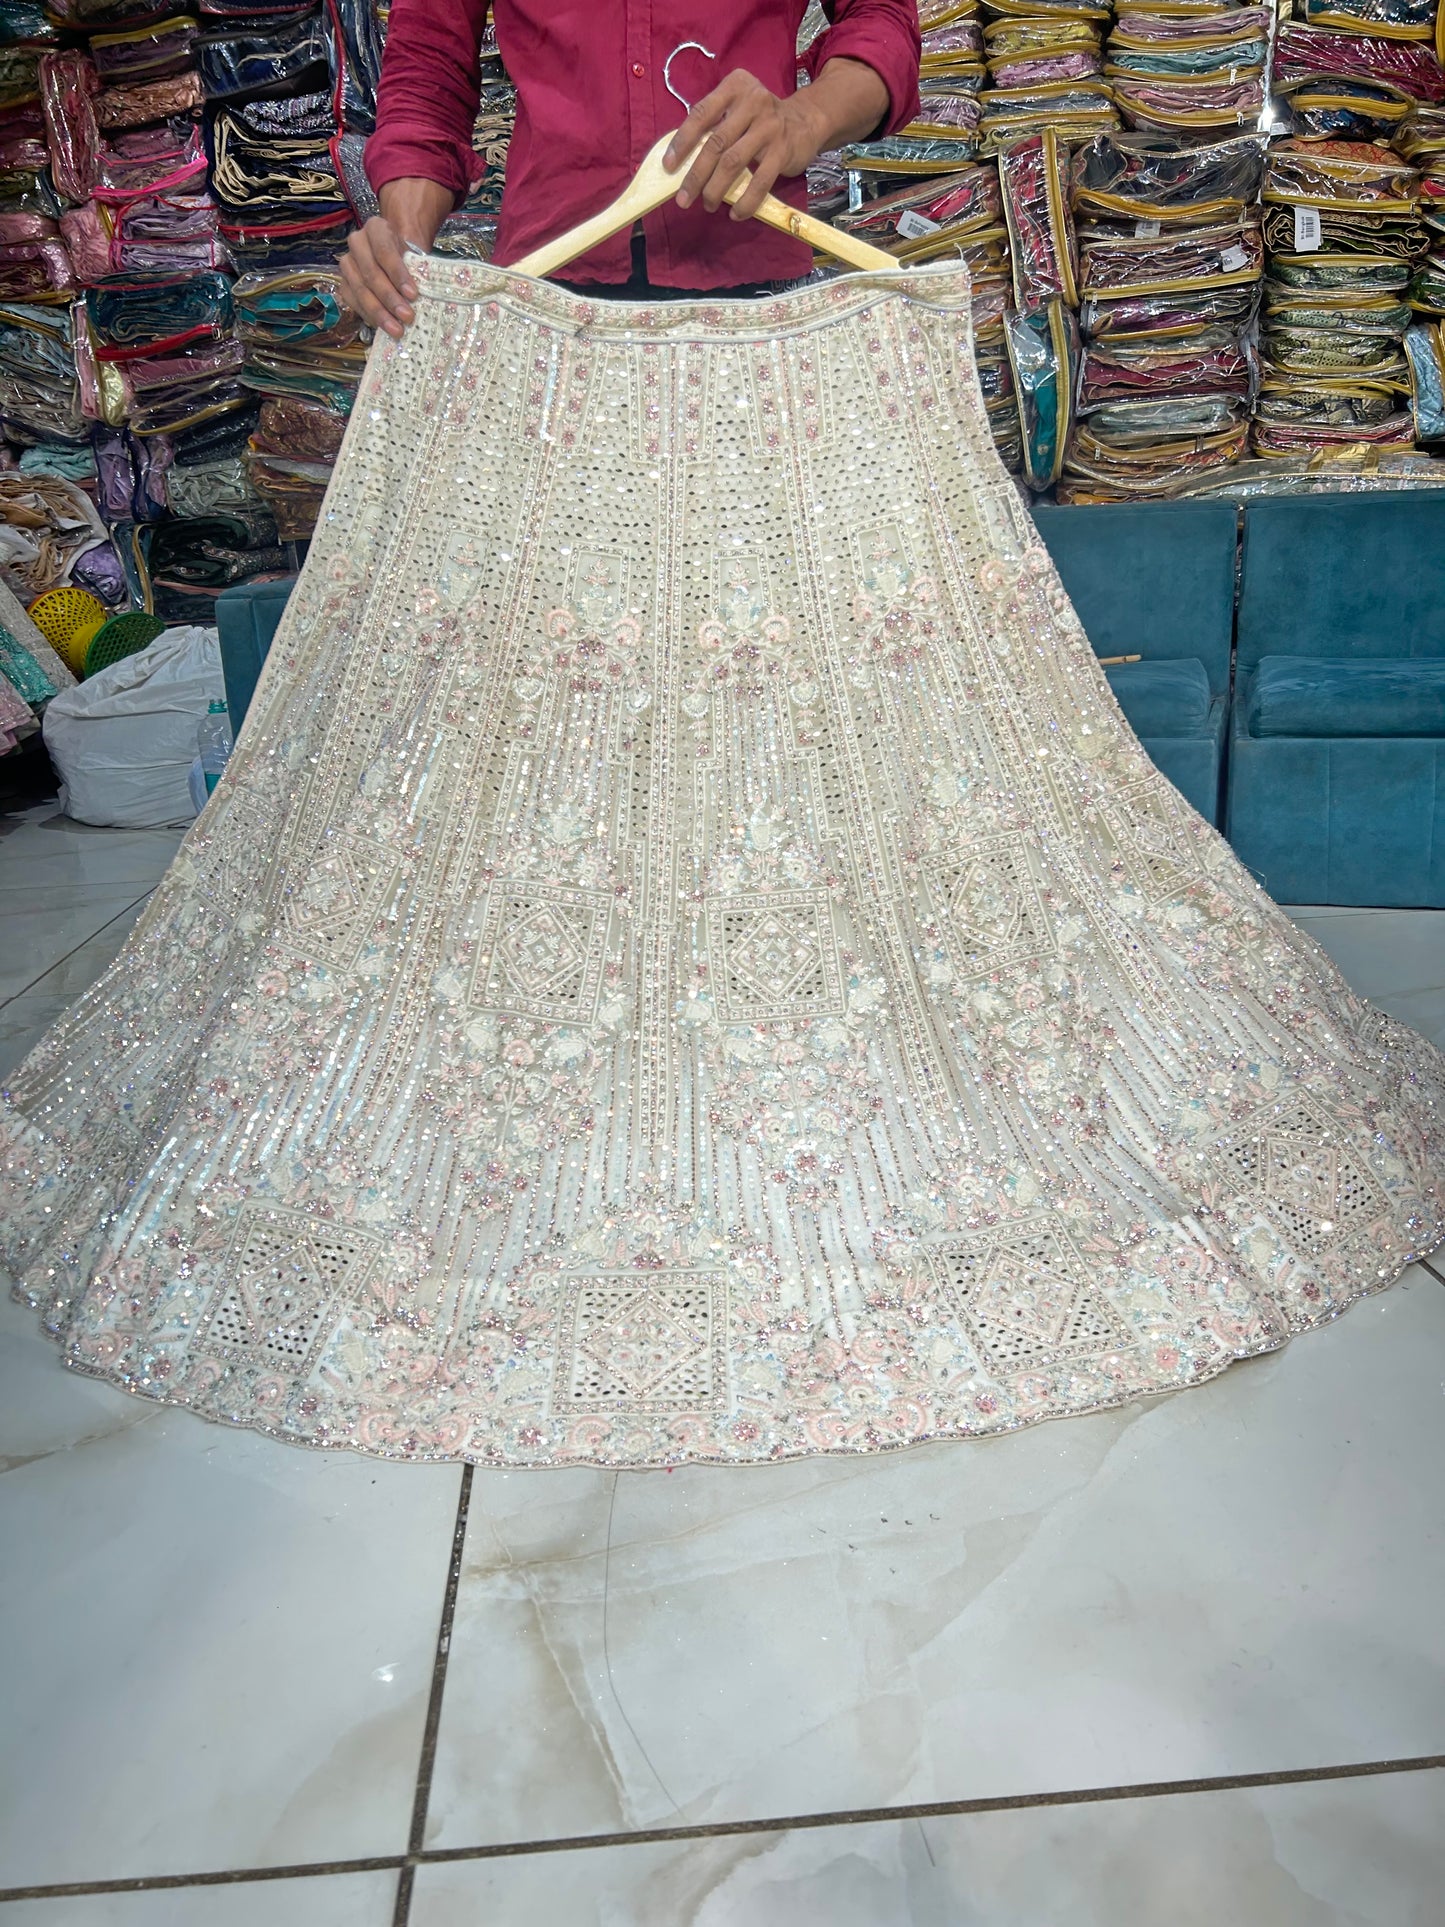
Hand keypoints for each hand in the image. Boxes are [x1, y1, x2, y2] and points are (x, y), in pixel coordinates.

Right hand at [339, 177, 454, 337]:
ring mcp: (347, 263)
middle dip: (390, 298)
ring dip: (379, 312)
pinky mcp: (343, 282)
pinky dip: (368, 316)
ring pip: (360, 289)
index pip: (384, 251)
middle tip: (407, 318)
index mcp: (376, 228)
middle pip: (371, 273)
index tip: (414, 295)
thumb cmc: (408, 255)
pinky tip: (383, 327)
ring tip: (397, 330)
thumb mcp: (415, 255)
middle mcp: (357, 242)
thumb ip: (417, 270)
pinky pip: (353, 301)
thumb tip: (426, 298)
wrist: (395, 255)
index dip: (398, 274)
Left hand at [664, 69, 821, 222]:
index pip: (701, 114)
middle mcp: (753, 102)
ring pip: (733, 163)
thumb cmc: (760, 119)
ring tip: (708, 205)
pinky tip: (735, 213)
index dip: (682, 142)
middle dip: (696, 175)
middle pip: (715, 143)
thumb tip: (682, 159)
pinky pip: (759, 181)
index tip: (668, 166)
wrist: (806, 120)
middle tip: (684, 198)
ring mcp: (769, 126)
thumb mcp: (737, 109)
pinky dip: (745, 201)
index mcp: (734, 87)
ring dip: (716, 190)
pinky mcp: (783, 150)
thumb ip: (714, 124)